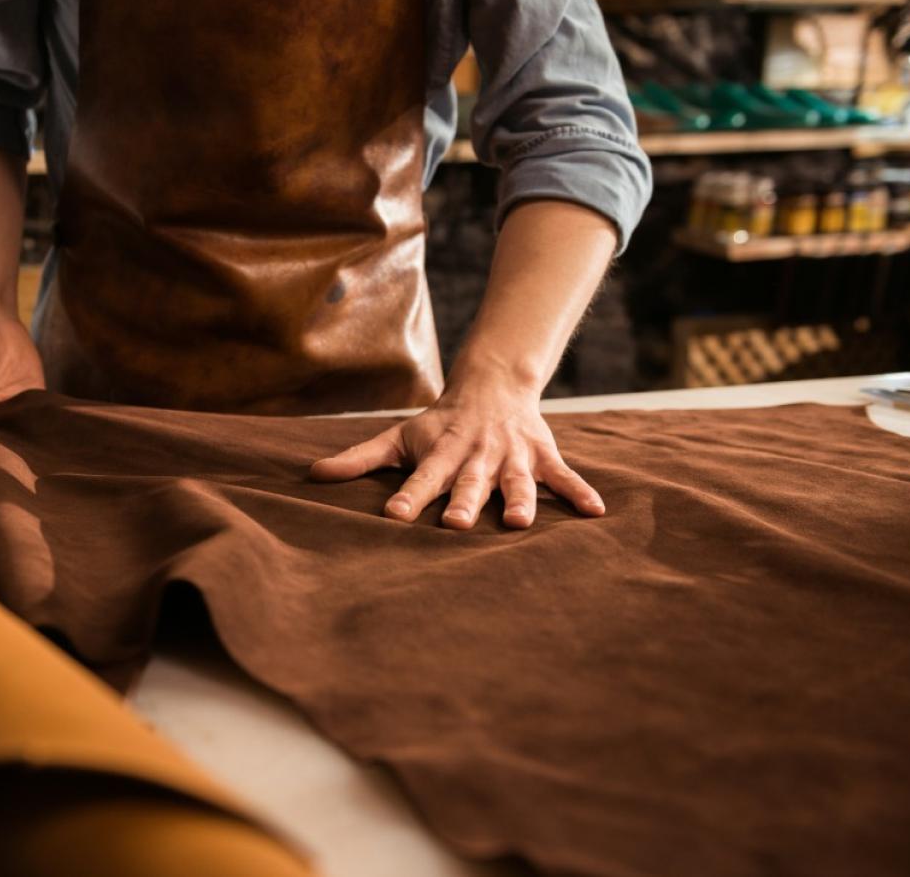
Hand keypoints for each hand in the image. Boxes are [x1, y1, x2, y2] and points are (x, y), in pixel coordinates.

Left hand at [310, 381, 603, 528]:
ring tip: (520, 523)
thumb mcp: (398, 437)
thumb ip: (359, 459)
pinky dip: (580, 491)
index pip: (421, 478)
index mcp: (441, 453)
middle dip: (465, 502)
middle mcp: (476, 456)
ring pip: (517, 481)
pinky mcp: (542, 456)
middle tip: (458, 525)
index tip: (394, 515)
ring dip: (520, 500)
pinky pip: (564, 476)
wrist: (493, 384)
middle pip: (469, 483)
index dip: (409, 496)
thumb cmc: (438, 424)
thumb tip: (312, 475)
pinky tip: (597, 511)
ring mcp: (512, 456)